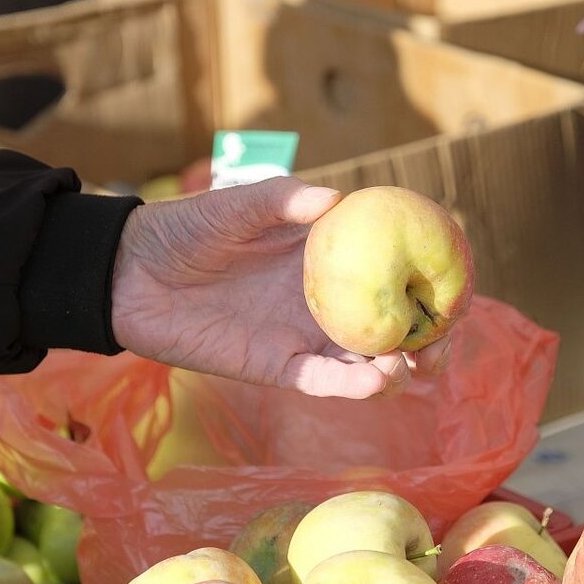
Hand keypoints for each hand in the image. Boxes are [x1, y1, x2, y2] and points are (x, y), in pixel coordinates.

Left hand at [109, 177, 452, 399]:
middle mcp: (323, 298)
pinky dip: (352, 385)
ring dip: (394, 366)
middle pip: (388, 322)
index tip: (455, 281)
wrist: (129, 274)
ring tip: (412, 364)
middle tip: (442, 342)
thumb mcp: (234, 204)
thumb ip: (282, 200)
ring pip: (363, 359)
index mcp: (324, 255)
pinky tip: (376, 378)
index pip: (387, 266)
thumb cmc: (183, 228)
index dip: (423, 275)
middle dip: (423, 336)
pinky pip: (322, 381)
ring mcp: (302, 334)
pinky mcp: (275, 367)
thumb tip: (335, 198)